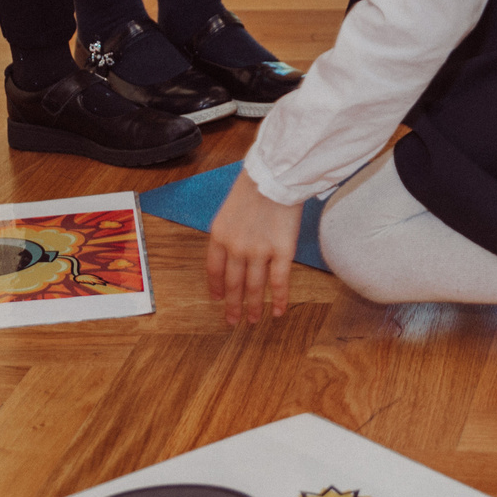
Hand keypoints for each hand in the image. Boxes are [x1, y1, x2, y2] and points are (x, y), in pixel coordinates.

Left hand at [205, 176, 303, 324]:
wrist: (273, 176)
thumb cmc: (253, 185)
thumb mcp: (229, 208)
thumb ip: (229, 231)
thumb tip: (231, 247)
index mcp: (219, 236)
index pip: (213, 270)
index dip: (216, 287)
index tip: (217, 299)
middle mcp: (236, 248)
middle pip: (233, 283)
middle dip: (233, 305)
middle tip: (232, 320)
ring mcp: (259, 252)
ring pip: (255, 287)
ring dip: (254, 306)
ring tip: (253, 320)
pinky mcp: (282, 252)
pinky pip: (279, 281)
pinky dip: (280, 299)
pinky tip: (279, 311)